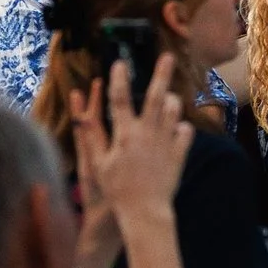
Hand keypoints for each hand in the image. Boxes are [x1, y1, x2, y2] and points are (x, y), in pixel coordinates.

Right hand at [75, 62, 188, 223]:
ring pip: (174, 111)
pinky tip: (176, 129)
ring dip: (172, 101)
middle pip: (156, 96)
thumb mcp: (98, 164)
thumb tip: (82, 116)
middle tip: (168, 56)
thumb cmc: (117, 189)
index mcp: (125, 134)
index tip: (119, 63)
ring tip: (169, 98)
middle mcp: (147, 134)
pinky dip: (181, 127)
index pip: (120, 99)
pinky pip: (185, 131)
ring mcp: (166, 142)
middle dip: (162, 74)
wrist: (145, 211)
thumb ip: (92, 138)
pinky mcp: (179, 153)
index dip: (118, 79)